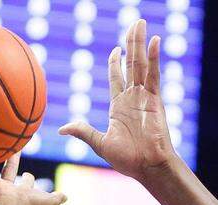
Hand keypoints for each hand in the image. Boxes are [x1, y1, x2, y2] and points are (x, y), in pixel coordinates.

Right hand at [0, 153, 65, 204]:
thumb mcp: (49, 202)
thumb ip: (57, 199)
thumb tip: (67, 197)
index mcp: (19, 192)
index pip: (24, 183)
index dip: (27, 179)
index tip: (27, 174)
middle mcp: (5, 188)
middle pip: (5, 172)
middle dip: (7, 162)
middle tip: (7, 150)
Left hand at [59, 19, 176, 180]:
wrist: (147, 167)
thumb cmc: (127, 160)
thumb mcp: (100, 143)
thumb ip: (83, 131)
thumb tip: (62, 129)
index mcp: (119, 106)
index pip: (117, 78)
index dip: (116, 62)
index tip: (116, 49)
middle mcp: (133, 98)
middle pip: (131, 64)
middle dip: (131, 44)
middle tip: (134, 24)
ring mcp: (145, 97)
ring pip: (141, 64)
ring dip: (140, 43)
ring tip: (140, 23)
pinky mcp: (155, 100)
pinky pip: (154, 75)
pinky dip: (154, 58)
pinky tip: (154, 41)